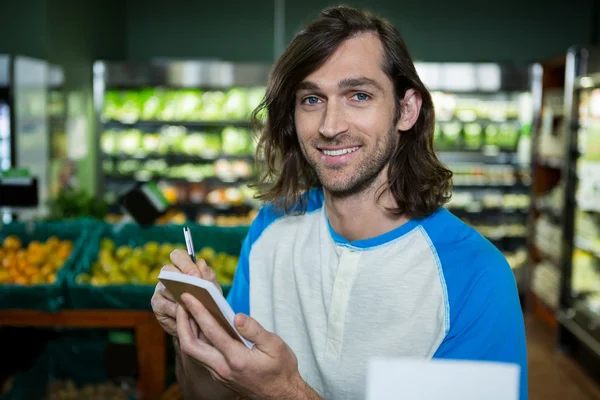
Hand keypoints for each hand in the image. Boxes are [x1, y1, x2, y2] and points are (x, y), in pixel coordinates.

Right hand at [151, 249, 221, 336]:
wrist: (199, 323)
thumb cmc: (206, 301)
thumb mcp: (212, 290)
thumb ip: (208, 277)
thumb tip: (201, 263)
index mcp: (181, 267)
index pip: (178, 255)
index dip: (186, 264)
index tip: (195, 275)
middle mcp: (168, 275)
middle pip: (168, 269)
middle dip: (182, 278)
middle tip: (194, 288)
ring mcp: (160, 289)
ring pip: (166, 289)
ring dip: (181, 297)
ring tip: (195, 304)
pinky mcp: (156, 304)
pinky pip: (166, 306)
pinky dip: (178, 312)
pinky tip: (188, 315)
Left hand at [176, 293, 318, 399]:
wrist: (280, 395)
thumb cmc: (281, 369)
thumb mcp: (275, 346)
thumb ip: (255, 330)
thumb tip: (237, 316)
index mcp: (237, 358)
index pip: (211, 331)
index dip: (198, 311)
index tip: (189, 297)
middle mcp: (223, 368)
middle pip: (190, 345)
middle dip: (182, 322)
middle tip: (181, 304)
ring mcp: (219, 374)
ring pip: (193, 353)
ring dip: (186, 332)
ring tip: (187, 312)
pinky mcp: (219, 376)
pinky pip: (201, 357)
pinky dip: (195, 340)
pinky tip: (199, 328)